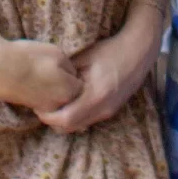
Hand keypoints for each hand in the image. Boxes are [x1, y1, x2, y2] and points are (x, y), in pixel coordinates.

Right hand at [0, 36, 84, 110]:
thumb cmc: (28, 57)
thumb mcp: (57, 54)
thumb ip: (70, 67)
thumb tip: (73, 76)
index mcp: (70, 90)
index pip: (82, 84)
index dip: (76, 73)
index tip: (68, 66)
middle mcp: (60, 104)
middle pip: (71, 95)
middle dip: (68, 85)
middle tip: (55, 71)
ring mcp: (45, 108)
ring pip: (58, 99)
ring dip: (56, 90)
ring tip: (44, 76)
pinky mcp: (32, 107)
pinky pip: (46, 102)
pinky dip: (43, 93)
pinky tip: (36, 82)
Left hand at [37, 4, 164, 133]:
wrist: (139, 51)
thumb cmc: (111, 50)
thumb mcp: (84, 58)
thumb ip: (65, 74)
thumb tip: (43, 83)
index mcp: (96, 96)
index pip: (65, 119)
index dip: (48, 116)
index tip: (37, 105)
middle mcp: (104, 109)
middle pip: (70, 128)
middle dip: (53, 121)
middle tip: (41, 106)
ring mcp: (109, 112)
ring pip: (79, 126)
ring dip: (64, 120)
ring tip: (53, 104)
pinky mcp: (111, 110)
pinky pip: (88, 120)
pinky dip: (75, 116)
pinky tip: (69, 102)